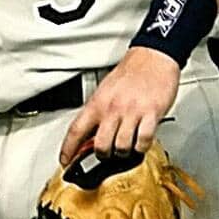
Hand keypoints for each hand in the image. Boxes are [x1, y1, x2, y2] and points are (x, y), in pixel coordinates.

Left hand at [58, 47, 179, 164]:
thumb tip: (89, 134)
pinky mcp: (151, 114)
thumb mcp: (105, 91)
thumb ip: (97, 113)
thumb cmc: (130, 74)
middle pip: (101, 146)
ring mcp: (132, 112)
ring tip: (125, 147)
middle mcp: (112, 109)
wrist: (152, 57)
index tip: (65, 161)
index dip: (68, 149)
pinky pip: (144, 141)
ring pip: (122, 147)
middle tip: (106, 155)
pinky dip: (141, 147)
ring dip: (123, 153)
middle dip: (102, 156)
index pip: (76, 131)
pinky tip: (140, 142)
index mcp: (97, 103)